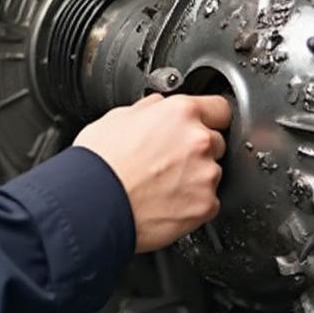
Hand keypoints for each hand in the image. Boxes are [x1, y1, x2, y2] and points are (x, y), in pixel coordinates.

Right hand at [74, 93, 230, 252]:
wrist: (94, 202)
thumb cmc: (101, 161)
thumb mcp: (118, 117)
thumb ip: (150, 109)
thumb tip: (158, 107)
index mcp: (181, 112)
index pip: (219, 107)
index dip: (208, 116)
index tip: (202, 124)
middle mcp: (199, 140)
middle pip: (216, 141)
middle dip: (197, 148)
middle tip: (169, 158)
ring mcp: (206, 175)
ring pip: (212, 172)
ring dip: (195, 176)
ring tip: (162, 182)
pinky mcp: (205, 205)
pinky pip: (207, 200)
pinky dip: (192, 202)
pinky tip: (165, 200)